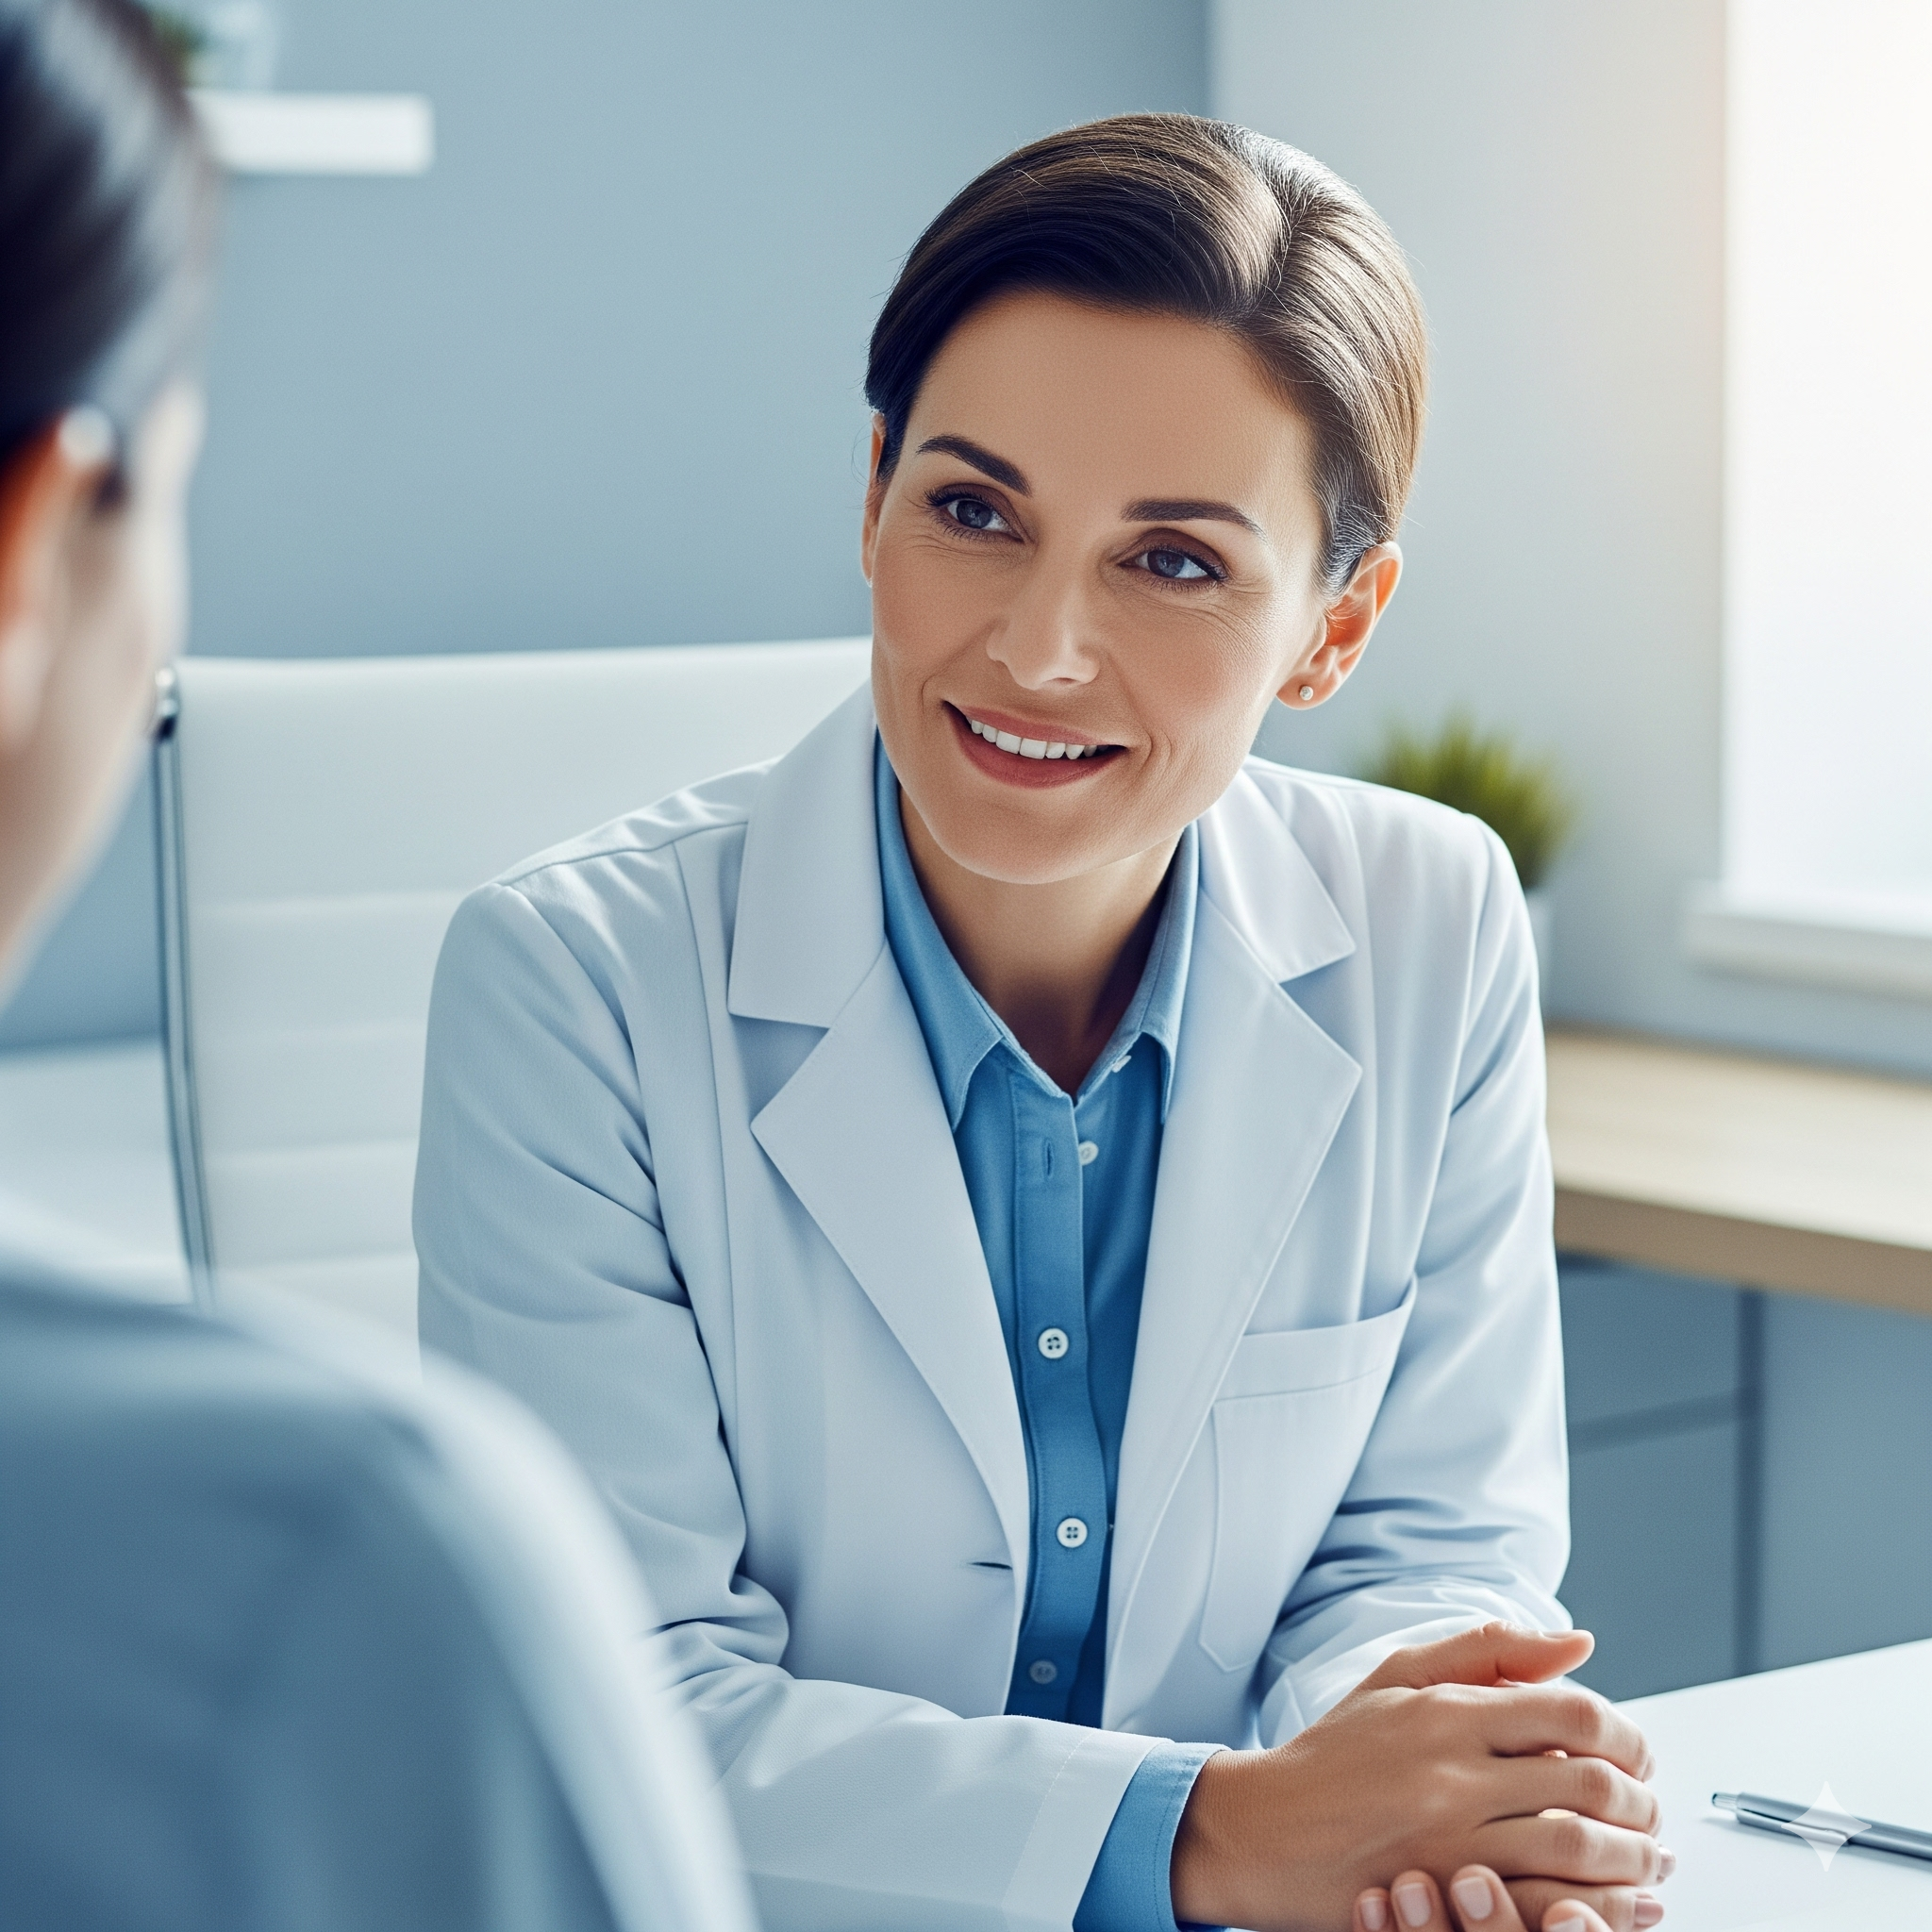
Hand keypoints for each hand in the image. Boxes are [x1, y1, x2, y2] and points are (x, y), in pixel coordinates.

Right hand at [1169, 1623, 1667, 1931]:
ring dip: (1634, 1858)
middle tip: (1651, 1813)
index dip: (1626, 1735)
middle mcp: (1452, 1773)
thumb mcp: (1398, 1677)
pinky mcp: (1446, 1898)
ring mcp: (1451, 1842)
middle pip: (1589, 1784)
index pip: (1573, 1714)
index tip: (1638, 1754)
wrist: (1265, 1829)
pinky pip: (1546, 1904)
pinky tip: (1618, 1905)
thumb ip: (1490, 1651)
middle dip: (1642, 1802)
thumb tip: (1580, 1643)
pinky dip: (1599, 1909)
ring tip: (1647, 1860)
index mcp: (1447, 1712)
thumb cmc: (1334, 1753)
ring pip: (1579, 1849)